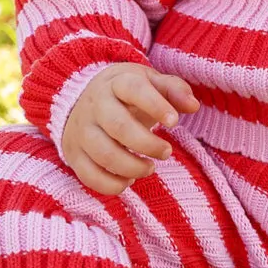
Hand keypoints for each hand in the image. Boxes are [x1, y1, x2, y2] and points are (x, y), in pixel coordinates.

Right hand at [61, 62, 199, 195]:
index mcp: (116, 83)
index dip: (156, 105)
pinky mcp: (74, 153)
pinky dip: (111, 184)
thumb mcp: (149, 82)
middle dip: (147, 144)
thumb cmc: (126, 93)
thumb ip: (173, 90)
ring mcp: (82, 130)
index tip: (175, 122)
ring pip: (103, 153)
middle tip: (166, 152)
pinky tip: (128, 180)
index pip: (134, 89)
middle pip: (118, 126)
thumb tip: (193, 106)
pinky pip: (89, 175)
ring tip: (150, 168)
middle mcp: (95, 105)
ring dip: (132, 167)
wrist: (81, 97)